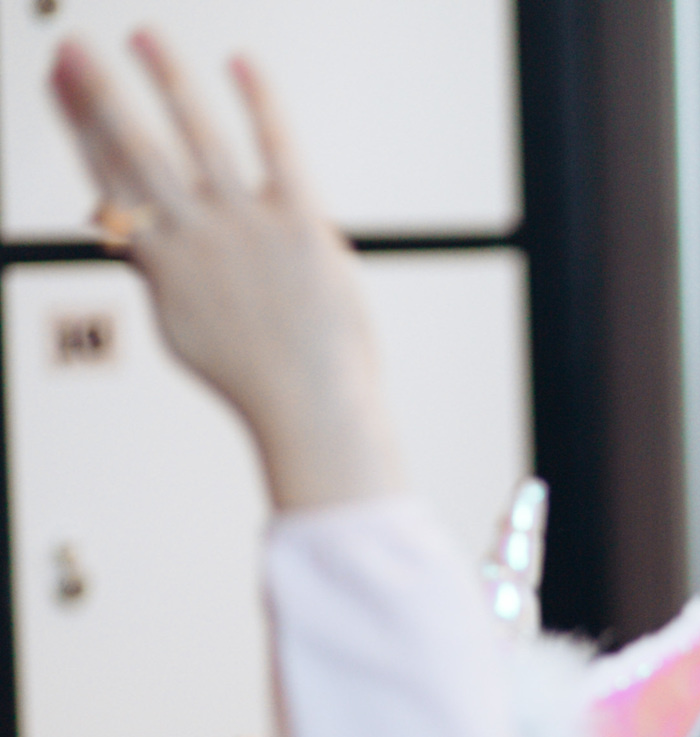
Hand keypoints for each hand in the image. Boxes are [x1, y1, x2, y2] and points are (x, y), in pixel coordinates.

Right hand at [49, 33, 400, 511]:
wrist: (310, 405)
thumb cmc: (259, 378)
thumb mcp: (187, 330)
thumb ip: (164, 277)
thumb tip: (141, 246)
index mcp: (160, 263)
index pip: (104, 179)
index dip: (77, 126)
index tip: (58, 84)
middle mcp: (194, 237)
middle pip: (133, 150)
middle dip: (98, 93)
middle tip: (74, 49)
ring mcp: (245, 227)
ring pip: (196, 138)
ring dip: (165, 81)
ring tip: (142, 37)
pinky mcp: (298, 224)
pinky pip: (277, 149)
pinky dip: (260, 103)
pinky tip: (243, 65)